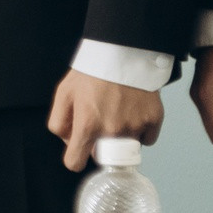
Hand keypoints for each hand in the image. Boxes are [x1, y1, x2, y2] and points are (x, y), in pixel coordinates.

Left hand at [46, 69, 163, 171]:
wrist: (123, 51)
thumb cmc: (93, 71)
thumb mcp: (64, 92)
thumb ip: (58, 121)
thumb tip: (68, 141)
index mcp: (87, 125)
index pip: (75, 162)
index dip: (74, 157)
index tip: (79, 150)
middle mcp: (112, 131)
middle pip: (102, 156)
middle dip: (98, 145)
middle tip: (100, 122)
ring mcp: (135, 127)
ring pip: (125, 148)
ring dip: (121, 137)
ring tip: (118, 113)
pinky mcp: (153, 120)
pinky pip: (147, 138)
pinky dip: (141, 130)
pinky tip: (134, 113)